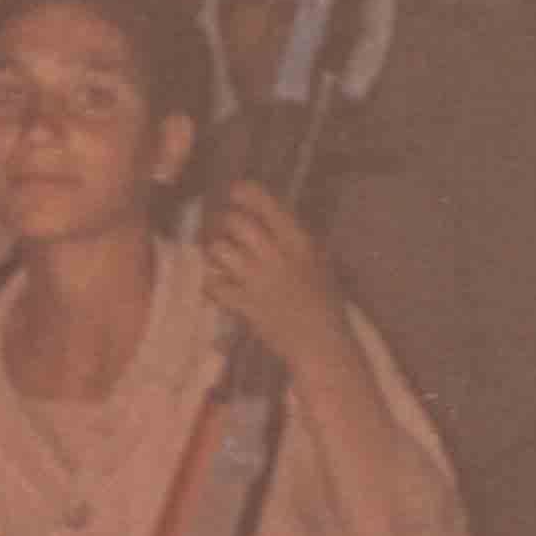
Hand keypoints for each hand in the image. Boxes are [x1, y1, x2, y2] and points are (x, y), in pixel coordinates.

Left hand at [202, 181, 351, 373]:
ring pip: (219, 250)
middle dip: (222, 224)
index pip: (266, 204)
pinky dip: (212, 285)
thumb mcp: (320, 262)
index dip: (244, 193)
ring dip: (215, 254)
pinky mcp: (245, 305)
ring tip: (221, 262)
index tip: (233, 192)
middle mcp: (278, 256)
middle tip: (221, 231)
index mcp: (299, 242)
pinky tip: (220, 289)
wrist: (323, 343)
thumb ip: (296, 239)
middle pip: (235, 222)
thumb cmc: (324, 302)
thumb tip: (272, 214)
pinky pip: (213, 284)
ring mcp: (259, 281)